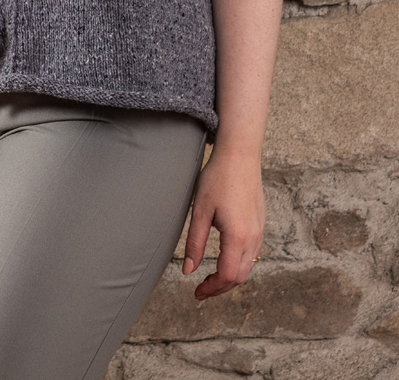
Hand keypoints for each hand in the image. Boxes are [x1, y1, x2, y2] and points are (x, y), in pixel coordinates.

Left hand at [181, 146, 264, 299]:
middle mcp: (253, 238)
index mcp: (238, 237)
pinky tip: (225, 258)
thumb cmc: (217, 179)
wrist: (240, 155)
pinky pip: (253, 253)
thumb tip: (188, 271)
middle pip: (240, 277)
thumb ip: (195, 243)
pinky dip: (239, 264)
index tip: (196, 292)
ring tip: (211, 278)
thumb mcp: (200, 211)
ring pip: (248, 266)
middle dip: (221, 288)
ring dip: (231, 277)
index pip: (227, 276)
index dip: (211, 289)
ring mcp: (260, 231)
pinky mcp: (260, 224)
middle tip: (202, 290)